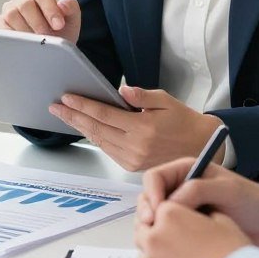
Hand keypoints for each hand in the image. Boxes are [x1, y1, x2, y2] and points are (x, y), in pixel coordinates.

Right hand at [0, 0, 80, 43]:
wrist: (51, 51)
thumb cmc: (60, 33)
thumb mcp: (71, 21)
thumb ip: (71, 8)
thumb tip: (62, 4)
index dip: (50, 8)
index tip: (58, 25)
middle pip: (25, 3)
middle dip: (38, 22)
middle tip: (48, 36)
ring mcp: (9, 9)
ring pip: (11, 14)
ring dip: (25, 30)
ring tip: (36, 42)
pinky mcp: (0, 24)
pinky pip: (1, 27)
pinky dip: (13, 36)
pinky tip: (24, 44)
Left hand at [49, 86, 224, 171]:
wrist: (203, 147)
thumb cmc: (184, 121)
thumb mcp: (166, 100)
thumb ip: (142, 96)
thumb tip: (121, 91)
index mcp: (143, 127)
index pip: (104, 114)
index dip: (83, 105)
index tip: (67, 98)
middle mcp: (135, 146)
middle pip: (96, 129)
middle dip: (73, 116)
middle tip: (56, 106)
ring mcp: (133, 159)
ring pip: (99, 141)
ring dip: (80, 127)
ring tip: (65, 115)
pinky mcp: (133, 166)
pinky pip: (108, 149)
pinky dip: (94, 137)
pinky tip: (85, 128)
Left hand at [135, 201, 251, 257]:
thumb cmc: (231, 253)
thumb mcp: (221, 219)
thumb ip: (200, 212)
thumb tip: (194, 215)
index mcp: (169, 214)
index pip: (157, 210)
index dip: (167, 219)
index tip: (176, 228)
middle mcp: (154, 235)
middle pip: (144, 232)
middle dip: (156, 237)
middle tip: (175, 248)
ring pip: (143, 256)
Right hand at [136, 157, 258, 250]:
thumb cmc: (252, 201)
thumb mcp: (227, 190)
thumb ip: (197, 190)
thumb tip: (169, 204)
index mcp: (185, 172)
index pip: (154, 178)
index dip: (151, 194)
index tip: (157, 213)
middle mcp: (179, 190)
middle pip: (148, 199)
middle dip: (147, 214)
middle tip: (154, 230)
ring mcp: (182, 211)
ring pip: (154, 220)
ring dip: (154, 230)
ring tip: (164, 242)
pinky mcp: (186, 231)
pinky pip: (166, 235)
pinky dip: (164, 242)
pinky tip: (173, 252)